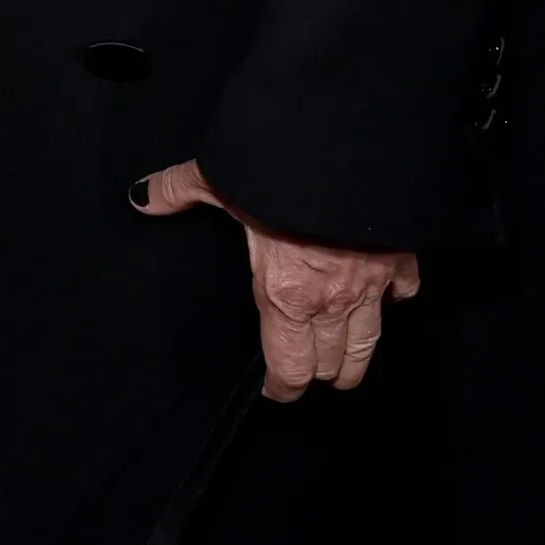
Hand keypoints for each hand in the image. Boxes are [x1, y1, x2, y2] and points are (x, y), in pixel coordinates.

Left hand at [137, 159, 421, 399]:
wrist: (350, 153)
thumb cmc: (280, 175)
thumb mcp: (217, 178)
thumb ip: (178, 191)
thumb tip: (142, 197)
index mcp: (285, 294)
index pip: (288, 366)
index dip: (282, 387)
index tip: (276, 391)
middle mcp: (331, 301)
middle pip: (331, 365)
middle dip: (317, 375)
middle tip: (306, 374)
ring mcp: (371, 287)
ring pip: (369, 345)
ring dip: (354, 359)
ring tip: (344, 367)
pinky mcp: (402, 263)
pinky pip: (403, 295)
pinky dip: (394, 301)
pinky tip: (387, 299)